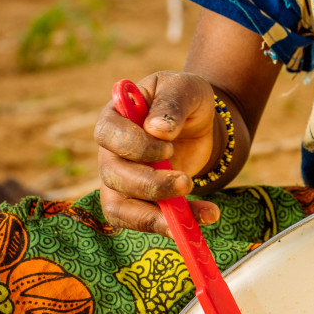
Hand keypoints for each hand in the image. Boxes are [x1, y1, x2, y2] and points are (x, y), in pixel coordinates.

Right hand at [94, 71, 221, 235]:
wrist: (198, 121)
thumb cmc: (185, 98)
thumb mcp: (184, 89)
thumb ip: (171, 104)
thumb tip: (158, 129)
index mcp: (115, 117)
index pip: (108, 135)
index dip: (135, 146)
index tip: (168, 146)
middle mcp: (111, 152)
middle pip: (114, 176)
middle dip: (150, 185)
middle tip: (186, 182)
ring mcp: (123, 180)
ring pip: (122, 209)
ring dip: (156, 217)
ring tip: (195, 217)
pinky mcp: (141, 200)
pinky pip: (147, 220)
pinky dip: (175, 224)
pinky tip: (206, 216)